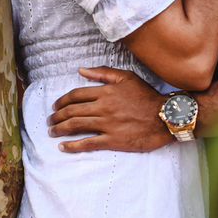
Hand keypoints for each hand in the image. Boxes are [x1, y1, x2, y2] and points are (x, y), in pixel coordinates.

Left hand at [48, 67, 169, 152]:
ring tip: (52, 132)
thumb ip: (103, 73)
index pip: (76, 95)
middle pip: (72, 111)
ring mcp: (107, 125)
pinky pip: (88, 143)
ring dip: (60, 129)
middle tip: (50, 121)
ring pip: (76, 126)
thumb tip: (81, 70)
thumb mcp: (127, 77)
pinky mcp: (113, 140)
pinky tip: (63, 147)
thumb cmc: (148, 97)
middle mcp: (104, 107)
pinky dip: (73, 146)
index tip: (55, 106)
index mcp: (106, 91)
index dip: (62, 101)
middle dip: (56, 116)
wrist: (166, 117)